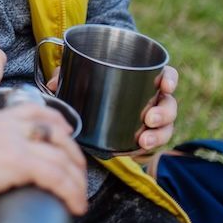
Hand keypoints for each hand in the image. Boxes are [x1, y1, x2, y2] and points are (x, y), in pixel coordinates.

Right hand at [0, 103, 87, 217]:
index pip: (34, 110)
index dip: (57, 121)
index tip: (66, 133)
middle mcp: (6, 125)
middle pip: (56, 131)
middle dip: (74, 152)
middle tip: (79, 171)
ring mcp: (13, 141)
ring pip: (62, 155)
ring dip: (77, 178)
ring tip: (79, 195)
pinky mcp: (16, 162)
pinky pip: (57, 175)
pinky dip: (71, 191)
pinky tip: (75, 203)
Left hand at [44, 64, 178, 152]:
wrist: (97, 119)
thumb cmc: (95, 89)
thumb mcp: (81, 80)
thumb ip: (68, 77)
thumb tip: (54, 84)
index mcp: (144, 79)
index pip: (166, 74)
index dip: (169, 78)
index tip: (165, 85)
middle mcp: (153, 99)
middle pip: (169, 104)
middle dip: (163, 112)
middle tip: (149, 118)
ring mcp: (153, 120)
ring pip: (166, 127)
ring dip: (158, 133)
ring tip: (144, 140)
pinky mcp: (146, 138)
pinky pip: (155, 144)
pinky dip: (149, 147)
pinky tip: (138, 148)